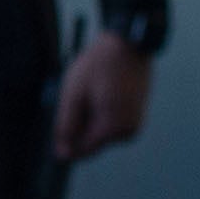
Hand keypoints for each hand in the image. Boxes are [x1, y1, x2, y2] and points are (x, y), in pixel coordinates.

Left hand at [51, 31, 152, 164]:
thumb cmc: (98, 65)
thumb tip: (63, 154)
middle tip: (79, 95)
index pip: (83, 150)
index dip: (66, 137)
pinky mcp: (137, 115)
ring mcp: (136, 124)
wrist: (128, 44)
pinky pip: (110, 123)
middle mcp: (129, 132)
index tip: (62, 116)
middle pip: (91, 141)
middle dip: (79, 123)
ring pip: (100, 132)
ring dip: (88, 117)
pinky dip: (99, 111)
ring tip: (92, 91)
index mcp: (114, 128)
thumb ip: (66, 126)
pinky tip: (100, 91)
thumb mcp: (73, 94)